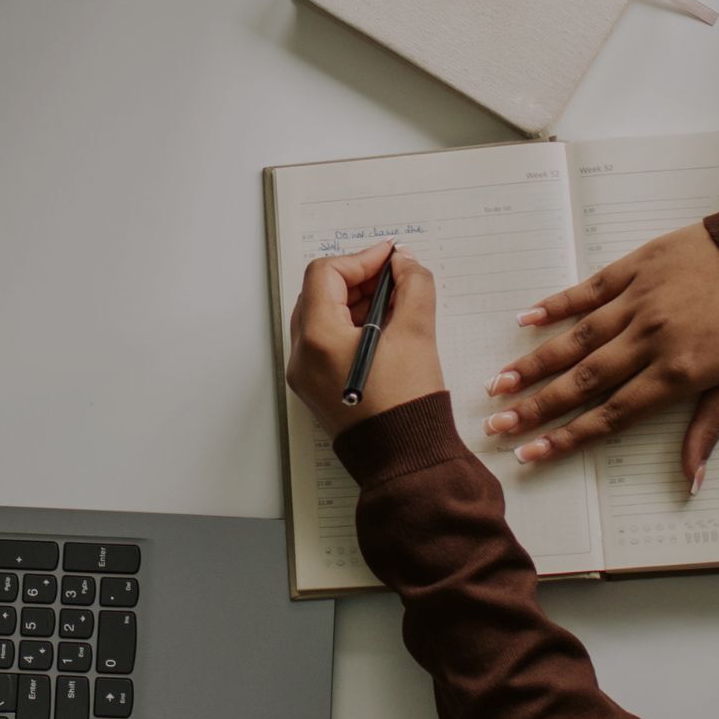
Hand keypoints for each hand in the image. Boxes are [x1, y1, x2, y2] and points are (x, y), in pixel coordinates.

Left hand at [284, 240, 444, 440]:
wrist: (405, 460)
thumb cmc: (407, 405)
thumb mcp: (417, 334)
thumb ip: (413, 286)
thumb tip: (404, 264)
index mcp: (318, 339)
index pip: (326, 274)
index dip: (361, 260)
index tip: (390, 258)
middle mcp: (302, 356)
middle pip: (319, 294)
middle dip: (357, 280)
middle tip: (393, 277)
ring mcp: (305, 375)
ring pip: (320, 318)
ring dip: (354, 302)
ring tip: (393, 304)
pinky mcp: (316, 389)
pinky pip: (324, 344)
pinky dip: (349, 327)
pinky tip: (382, 330)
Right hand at [484, 224, 718, 488]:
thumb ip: (706, 430)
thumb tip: (692, 481)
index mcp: (676, 374)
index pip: (611, 415)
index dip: (567, 438)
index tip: (531, 454)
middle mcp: (649, 340)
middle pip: (583, 381)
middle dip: (536, 408)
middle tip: (497, 425)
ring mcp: (638, 302)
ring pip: (578, 339)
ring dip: (535, 363)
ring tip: (499, 383)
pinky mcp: (636, 267)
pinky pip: (589, 290)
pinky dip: (556, 305)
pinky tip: (525, 319)